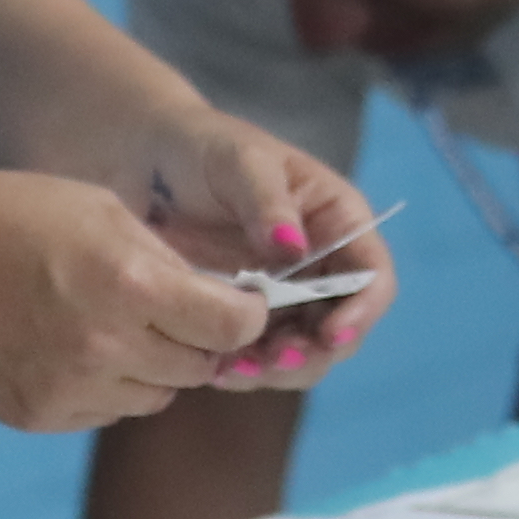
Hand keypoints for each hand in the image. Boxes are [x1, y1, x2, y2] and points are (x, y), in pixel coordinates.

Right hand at [0, 167, 280, 432]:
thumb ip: (168, 263)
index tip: (241, 302)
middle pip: (199, 367)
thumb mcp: (106, 212)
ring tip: (119, 325)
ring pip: (157, 396)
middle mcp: (104, 349)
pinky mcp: (37, 416)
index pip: (232, 328)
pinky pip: (107, 412)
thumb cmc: (16, 215)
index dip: (247, 314)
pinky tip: (75, 347)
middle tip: (178, 311)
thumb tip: (221, 300)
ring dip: (155, 366)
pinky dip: (109, 387)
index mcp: (129, 287)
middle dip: (201, 339)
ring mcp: (67, 391)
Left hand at [123, 112, 391, 385]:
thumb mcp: (239, 161)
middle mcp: (321, 266)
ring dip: (278, 370)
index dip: (363, 310)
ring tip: (234, 370)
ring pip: (303, 352)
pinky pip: (258, 357)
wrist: (144, 164)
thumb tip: (294, 248)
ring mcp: (284, 296)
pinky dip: (244, 371)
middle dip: (315, 352)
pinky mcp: (244, 318)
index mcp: (337, 222)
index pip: (373, 275)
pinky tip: (214, 370)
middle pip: (343, 326)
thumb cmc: (202, 147)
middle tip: (273, 360)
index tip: (331, 333)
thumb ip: (267, 201)